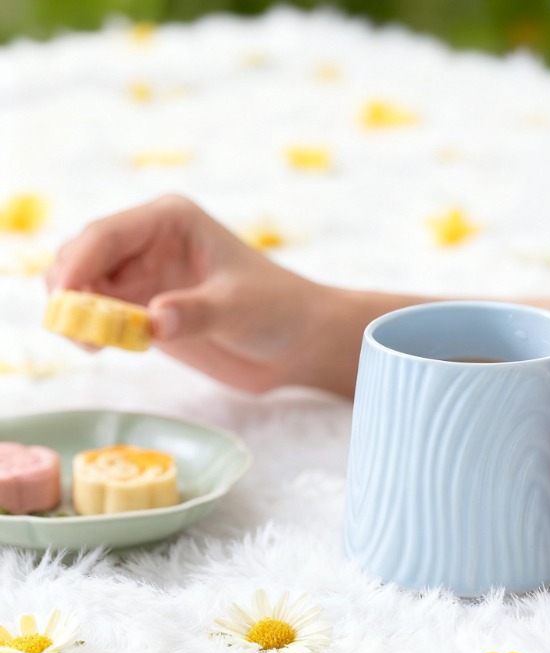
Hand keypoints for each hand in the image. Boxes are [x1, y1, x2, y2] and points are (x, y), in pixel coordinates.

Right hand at [47, 195, 351, 393]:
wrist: (298, 342)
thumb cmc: (279, 309)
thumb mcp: (239, 309)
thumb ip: (195, 314)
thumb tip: (151, 322)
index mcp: (170, 220)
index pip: (108, 234)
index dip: (79, 264)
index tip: (65, 299)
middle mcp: (149, 243)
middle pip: (84, 258)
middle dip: (70, 289)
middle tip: (76, 329)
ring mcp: (145, 277)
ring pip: (85, 288)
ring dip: (75, 312)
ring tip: (89, 343)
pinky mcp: (145, 310)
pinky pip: (100, 315)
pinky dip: (90, 330)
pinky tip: (98, 348)